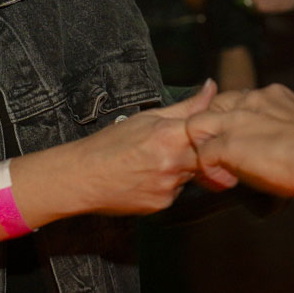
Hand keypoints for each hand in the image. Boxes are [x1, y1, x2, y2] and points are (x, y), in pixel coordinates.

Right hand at [69, 80, 215, 214]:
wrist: (82, 177)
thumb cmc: (110, 143)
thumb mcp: (147, 117)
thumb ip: (185, 106)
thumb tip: (211, 88)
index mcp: (169, 136)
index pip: (209, 131)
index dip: (207, 130)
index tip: (198, 130)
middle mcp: (173, 164)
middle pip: (204, 156)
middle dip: (195, 150)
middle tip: (171, 146)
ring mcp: (168, 187)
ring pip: (190, 174)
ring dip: (180, 167)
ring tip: (153, 160)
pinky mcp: (162, 204)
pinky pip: (176, 191)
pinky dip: (167, 184)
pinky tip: (147, 177)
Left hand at [187, 83, 293, 196]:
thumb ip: (293, 125)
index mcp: (270, 95)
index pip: (237, 99)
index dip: (233, 119)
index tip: (243, 139)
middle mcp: (248, 101)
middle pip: (211, 107)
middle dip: (212, 129)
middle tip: (225, 154)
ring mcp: (234, 121)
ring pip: (196, 125)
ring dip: (204, 147)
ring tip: (220, 168)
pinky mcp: (226, 144)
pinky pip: (203, 156)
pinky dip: (211, 172)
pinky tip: (227, 182)